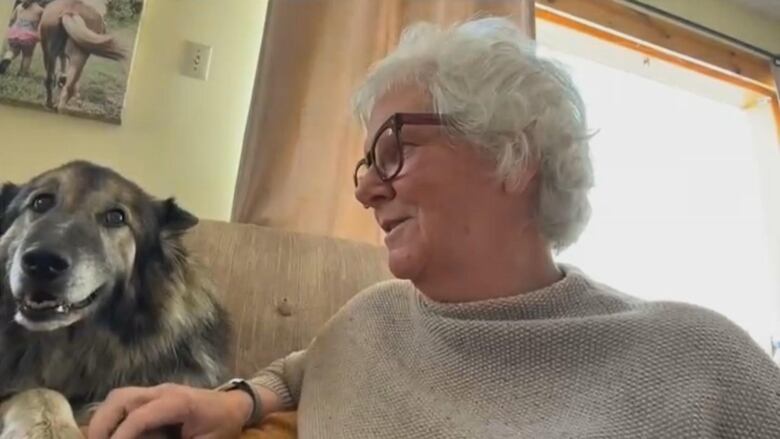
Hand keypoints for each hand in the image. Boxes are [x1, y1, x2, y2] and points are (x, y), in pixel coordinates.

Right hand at [87, 383, 252, 438]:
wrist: (235, 405)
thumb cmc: (222, 425)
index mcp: (179, 403)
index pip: (140, 416)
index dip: (121, 436)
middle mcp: (163, 392)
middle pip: (121, 398)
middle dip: (102, 425)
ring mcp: (156, 391)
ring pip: (119, 396)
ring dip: (103, 420)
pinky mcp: (152, 396)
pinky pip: (124, 401)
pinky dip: (112, 418)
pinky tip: (113, 435)